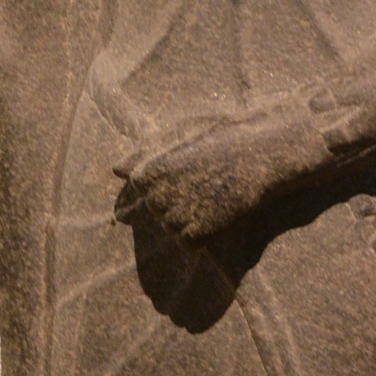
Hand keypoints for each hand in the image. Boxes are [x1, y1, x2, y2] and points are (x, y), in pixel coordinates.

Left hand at [113, 108, 321, 240]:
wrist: (259, 155)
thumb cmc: (221, 136)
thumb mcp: (179, 133)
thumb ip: (145, 152)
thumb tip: (117, 169)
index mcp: (147, 173)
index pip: (140, 189)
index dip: (165, 182)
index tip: (187, 173)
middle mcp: (155, 198)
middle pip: (155, 210)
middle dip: (175, 201)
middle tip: (204, 185)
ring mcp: (175, 218)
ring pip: (170, 228)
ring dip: (187, 218)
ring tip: (212, 196)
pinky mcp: (196, 235)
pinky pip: (187, 243)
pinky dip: (200, 235)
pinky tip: (216, 214)